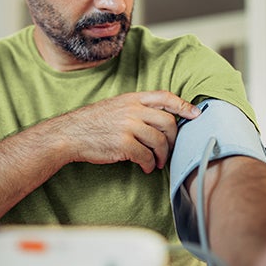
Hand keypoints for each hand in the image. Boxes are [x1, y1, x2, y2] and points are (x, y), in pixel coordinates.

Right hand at [59, 91, 200, 172]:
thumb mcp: (115, 106)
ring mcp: (128, 126)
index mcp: (132, 98)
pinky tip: (146, 168)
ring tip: (157, 163)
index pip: (165, 97)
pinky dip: (149, 164)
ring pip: (159, 141)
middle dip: (173, 139)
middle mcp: (132, 109)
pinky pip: (146, 156)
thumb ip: (137, 108)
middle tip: (169, 150)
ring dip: (162, 155)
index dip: (183, 105)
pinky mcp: (123, 144)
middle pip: (168, 122)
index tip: (195, 114)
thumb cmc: (93, 123)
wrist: (70, 134)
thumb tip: (161, 118)